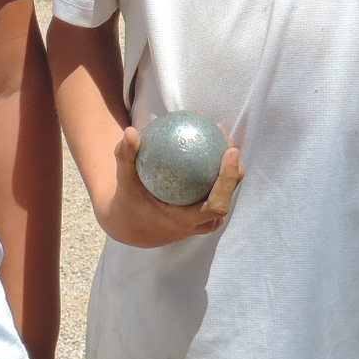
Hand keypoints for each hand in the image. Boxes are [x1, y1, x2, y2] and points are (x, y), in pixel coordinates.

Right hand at [95, 126, 241, 246]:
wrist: (133, 226)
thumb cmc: (130, 201)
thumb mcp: (124, 181)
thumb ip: (125, 157)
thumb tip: (131, 132)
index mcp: (184, 220)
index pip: (216, 205)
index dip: (228, 180)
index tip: (229, 152)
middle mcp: (199, 223)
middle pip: (227, 197)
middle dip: (234, 168)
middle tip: (225, 138)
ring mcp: (204, 219)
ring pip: (227, 193)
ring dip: (231, 166)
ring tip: (221, 135)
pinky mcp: (205, 212)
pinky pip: (219, 189)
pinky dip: (220, 168)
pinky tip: (212, 141)